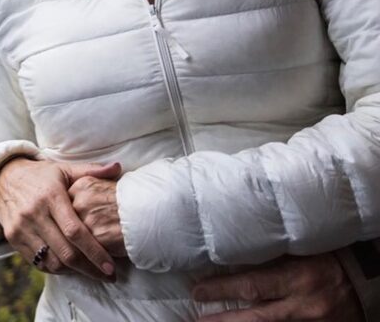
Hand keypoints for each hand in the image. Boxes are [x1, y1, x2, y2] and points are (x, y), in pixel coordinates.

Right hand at [0, 157, 121, 281]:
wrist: (4, 176)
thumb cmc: (41, 176)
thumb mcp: (64, 170)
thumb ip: (91, 171)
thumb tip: (118, 168)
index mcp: (51, 196)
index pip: (75, 231)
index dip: (95, 252)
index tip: (111, 267)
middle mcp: (34, 213)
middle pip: (66, 252)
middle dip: (90, 268)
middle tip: (108, 276)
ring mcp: (21, 227)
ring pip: (52, 261)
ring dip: (74, 271)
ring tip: (90, 271)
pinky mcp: (13, 237)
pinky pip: (38, 262)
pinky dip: (55, 268)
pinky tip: (69, 266)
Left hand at [192, 253, 363, 320]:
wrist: (365, 279)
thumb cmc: (330, 256)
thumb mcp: (302, 248)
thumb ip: (273, 251)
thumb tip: (235, 245)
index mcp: (297, 278)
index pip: (252, 286)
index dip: (223, 290)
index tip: (197, 291)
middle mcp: (303, 306)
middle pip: (256, 318)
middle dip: (224, 320)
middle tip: (197, 320)